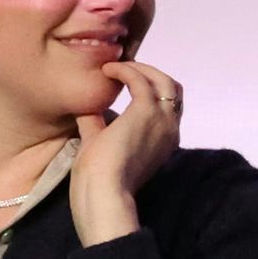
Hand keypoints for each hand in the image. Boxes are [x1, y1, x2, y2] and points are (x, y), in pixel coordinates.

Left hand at [68, 59, 183, 244]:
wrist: (103, 191)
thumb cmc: (99, 178)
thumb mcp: (99, 145)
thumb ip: (96, 125)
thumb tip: (85, 107)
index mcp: (163, 140)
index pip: (167, 105)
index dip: (149, 87)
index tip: (124, 80)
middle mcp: (169, 129)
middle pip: (172, 88)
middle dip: (149, 73)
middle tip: (122, 69)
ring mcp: (161, 120)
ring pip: (162, 79)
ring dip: (139, 68)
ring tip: (114, 67)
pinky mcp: (146, 112)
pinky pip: (140, 79)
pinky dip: (124, 70)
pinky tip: (106, 71)